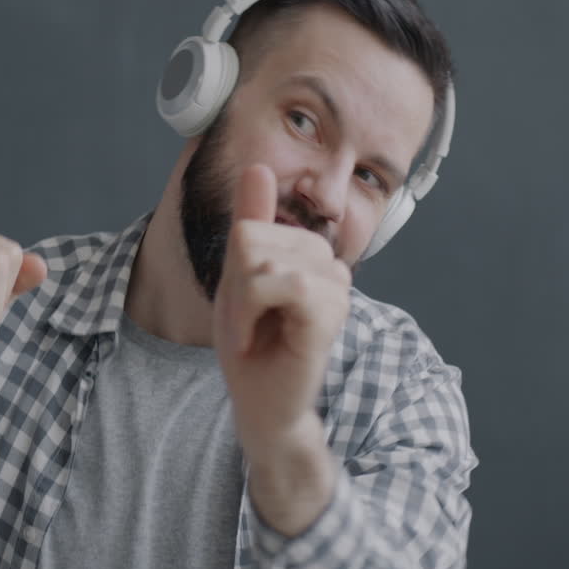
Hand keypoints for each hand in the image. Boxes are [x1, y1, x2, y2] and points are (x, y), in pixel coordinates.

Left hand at [214, 164, 351, 462]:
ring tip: (254, 331)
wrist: (261, 403)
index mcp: (311, 253)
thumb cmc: (253, 345)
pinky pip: (281, 283)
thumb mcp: (240, 275)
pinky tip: (258, 340)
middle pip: (253, 238)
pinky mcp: (329, 313)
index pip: (250, 227)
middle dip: (235, 285)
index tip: (243, 306)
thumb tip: (260, 165)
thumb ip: (253, 221)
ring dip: (241, 303)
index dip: (232, 269)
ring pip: (263, 261)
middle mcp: (331, 265)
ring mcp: (336, 288)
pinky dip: (252, 313)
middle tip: (248, 323)